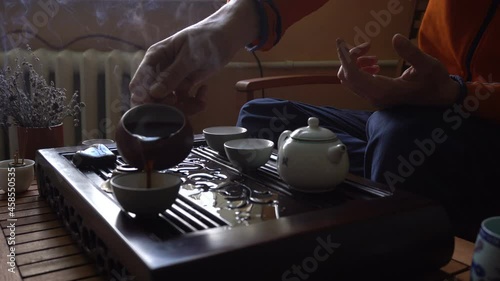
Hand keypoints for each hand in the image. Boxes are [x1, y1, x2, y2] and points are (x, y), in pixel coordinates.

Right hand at [129, 0, 258, 115]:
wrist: (226, 36)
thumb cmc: (205, 39)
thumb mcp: (189, 57)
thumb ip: (172, 75)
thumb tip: (154, 93)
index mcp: (154, 58)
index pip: (139, 83)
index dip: (143, 99)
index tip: (157, 110)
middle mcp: (159, 70)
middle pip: (153, 97)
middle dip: (167, 106)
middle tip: (183, 105)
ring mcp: (172, 79)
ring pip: (169, 102)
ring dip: (184, 107)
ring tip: (200, 103)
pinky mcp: (185, 85)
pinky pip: (183, 100)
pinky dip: (193, 103)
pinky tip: (204, 95)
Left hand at [336, 34, 459, 107]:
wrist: (439, 98)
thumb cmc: (435, 82)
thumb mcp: (428, 65)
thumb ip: (411, 53)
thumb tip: (396, 38)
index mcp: (383, 91)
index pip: (353, 75)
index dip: (344, 57)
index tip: (341, 42)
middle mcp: (374, 96)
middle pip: (347, 76)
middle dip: (350, 57)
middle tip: (367, 46)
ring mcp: (373, 97)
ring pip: (350, 79)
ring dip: (355, 63)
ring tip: (373, 56)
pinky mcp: (374, 95)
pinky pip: (357, 82)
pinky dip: (359, 69)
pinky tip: (374, 64)